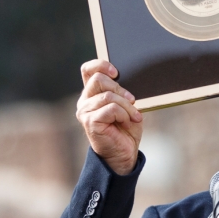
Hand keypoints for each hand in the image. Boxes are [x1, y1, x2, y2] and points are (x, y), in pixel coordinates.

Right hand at [76, 59, 142, 174]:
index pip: (88, 69)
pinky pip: (110, 109)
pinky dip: (124, 114)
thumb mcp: (127, 104)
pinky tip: (128, 122)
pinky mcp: (90, 122)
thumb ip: (121, 91)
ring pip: (108, 96)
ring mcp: (85, 111)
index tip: (116, 72)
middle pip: (98, 79)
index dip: (101, 65)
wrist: (125, 152)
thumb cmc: (126, 128)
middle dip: (120, 89)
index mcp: (92, 93)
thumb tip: (125, 79)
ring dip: (126, 105)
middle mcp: (85, 100)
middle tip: (131, 100)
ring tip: (133, 116)